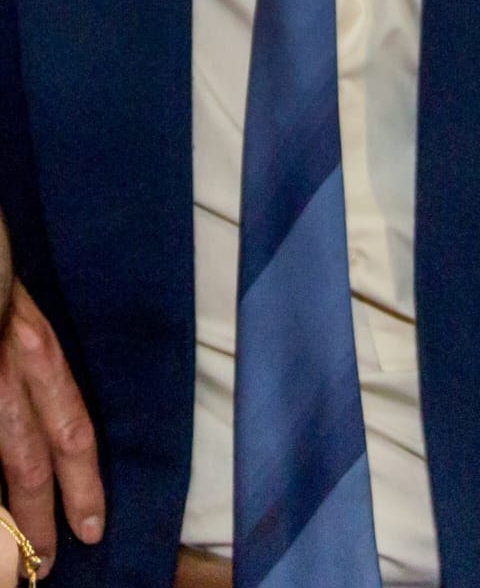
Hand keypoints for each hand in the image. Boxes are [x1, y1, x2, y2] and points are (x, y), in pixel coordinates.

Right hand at [0, 281, 104, 578]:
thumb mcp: (16, 297)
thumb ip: (30, 345)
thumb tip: (37, 396)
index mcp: (33, 345)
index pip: (70, 425)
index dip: (83, 481)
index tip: (91, 526)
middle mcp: (7, 366)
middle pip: (27, 464)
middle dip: (37, 523)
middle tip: (45, 568)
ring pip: (4, 460)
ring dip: (2, 524)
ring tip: (11, 567)